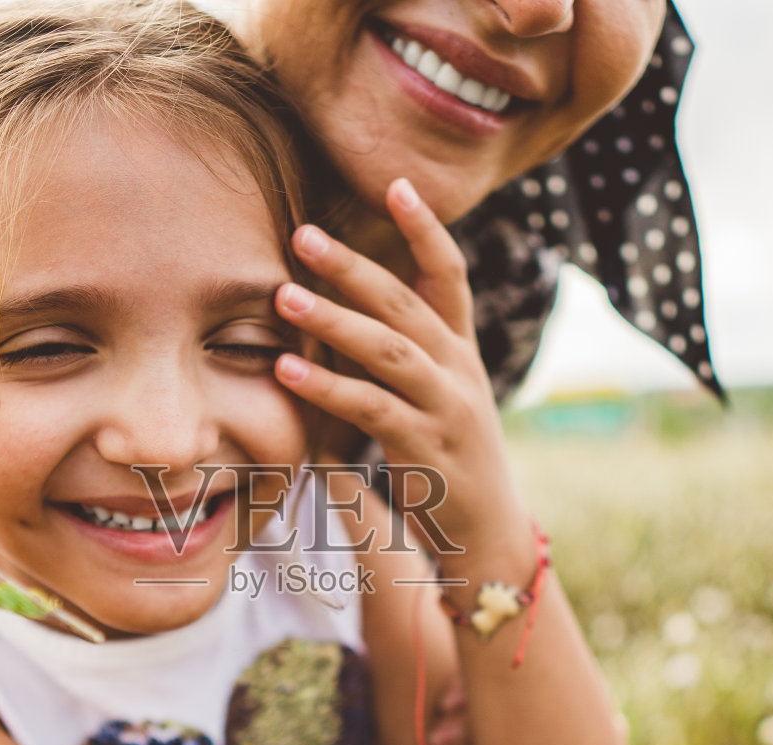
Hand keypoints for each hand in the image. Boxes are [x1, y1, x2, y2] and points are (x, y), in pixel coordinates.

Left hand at [271, 178, 528, 549]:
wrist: (490, 532)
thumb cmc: (450, 461)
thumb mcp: (436, 397)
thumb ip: (399, 357)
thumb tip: (340, 314)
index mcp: (459, 351)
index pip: (449, 276)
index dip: (425, 229)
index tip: (396, 184)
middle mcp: (458, 371)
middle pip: (406, 303)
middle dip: (353, 266)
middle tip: (303, 235)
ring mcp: (446, 408)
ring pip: (389, 350)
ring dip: (333, 320)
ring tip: (283, 297)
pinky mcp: (426, 448)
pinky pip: (372, 408)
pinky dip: (328, 387)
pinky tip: (287, 371)